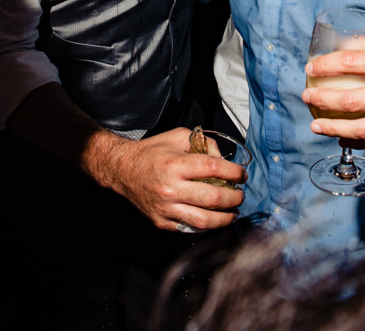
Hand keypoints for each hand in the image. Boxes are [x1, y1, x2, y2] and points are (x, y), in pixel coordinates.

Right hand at [90, 127, 245, 230]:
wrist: (122, 170)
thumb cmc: (152, 152)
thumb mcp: (178, 137)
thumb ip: (204, 144)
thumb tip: (224, 160)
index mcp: (174, 165)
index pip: (213, 169)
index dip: (234, 172)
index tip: (242, 174)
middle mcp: (170, 188)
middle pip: (213, 198)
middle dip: (235, 198)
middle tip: (240, 195)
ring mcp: (165, 208)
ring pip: (204, 220)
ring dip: (225, 218)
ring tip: (233, 212)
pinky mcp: (162, 222)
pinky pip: (190, 228)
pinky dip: (207, 225)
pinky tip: (214, 217)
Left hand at [303, 41, 364, 150]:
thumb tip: (348, 47)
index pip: (353, 63)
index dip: (326, 66)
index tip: (310, 69)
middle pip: (352, 101)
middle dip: (323, 100)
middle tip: (307, 98)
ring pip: (363, 129)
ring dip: (334, 129)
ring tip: (317, 125)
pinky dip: (358, 142)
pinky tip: (343, 138)